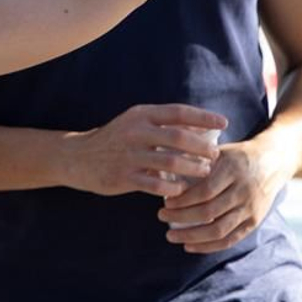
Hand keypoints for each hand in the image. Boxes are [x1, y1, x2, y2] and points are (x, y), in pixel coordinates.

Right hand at [63, 104, 226, 196]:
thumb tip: (203, 129)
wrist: (78, 157)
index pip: (178, 112)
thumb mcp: (136, 124)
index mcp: (141, 115)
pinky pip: (155, 184)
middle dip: (202, 147)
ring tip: (204, 172)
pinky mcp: (122, 176)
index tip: (224, 123)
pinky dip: (172, 187)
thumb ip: (165, 125)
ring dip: (192, 167)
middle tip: (215, 155)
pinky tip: (181, 190)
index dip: (203, 117)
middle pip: (178, 137)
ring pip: (169, 160)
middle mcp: (135, 132)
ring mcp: (128, 155)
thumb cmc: (115, 140)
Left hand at [159, 138, 289, 253]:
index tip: (166, 202)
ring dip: (192, 236)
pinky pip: (231, 239)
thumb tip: (163, 171)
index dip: (183, 200)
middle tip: (161, 216)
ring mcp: (250, 209)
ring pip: (219, 230)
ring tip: (171, 236)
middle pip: (209, 212)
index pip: (205, 191)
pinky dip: (209, 246)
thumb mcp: (219, 152)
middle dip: (181, 217)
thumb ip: (196, 161)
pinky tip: (190, 246)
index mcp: (233, 171)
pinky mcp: (254, 222)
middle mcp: (244, 191)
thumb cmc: (237, 156)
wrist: (273, 162)